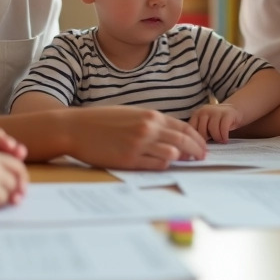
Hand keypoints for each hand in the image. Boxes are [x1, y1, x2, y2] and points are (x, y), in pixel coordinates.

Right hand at [67, 107, 206, 169]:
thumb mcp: (130, 114)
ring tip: (186, 163)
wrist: (76, 128)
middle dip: (196, 150)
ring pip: (173, 153)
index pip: (183, 127)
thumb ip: (151, 123)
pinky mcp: (129, 159)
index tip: (202, 146)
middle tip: (202, 158)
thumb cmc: (101, 121)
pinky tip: (164, 165)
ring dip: (181, 158)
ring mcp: (140, 144)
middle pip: (183, 140)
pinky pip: (156, 164)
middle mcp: (148, 128)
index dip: (196, 138)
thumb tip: (170, 134)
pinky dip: (164, 165)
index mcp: (150, 115)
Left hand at [188, 104, 242, 143]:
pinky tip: (225, 139)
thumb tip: (195, 148)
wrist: (233, 110)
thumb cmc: (217, 122)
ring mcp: (216, 111)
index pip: (191, 128)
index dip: (195, 139)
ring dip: (217, 138)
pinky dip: (224, 136)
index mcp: (196, 114)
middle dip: (207, 139)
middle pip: (202, 130)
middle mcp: (205, 111)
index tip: (200, 146)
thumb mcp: (205, 125)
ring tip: (220, 141)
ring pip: (213, 129)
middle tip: (213, 143)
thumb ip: (200, 132)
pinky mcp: (227, 114)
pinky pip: (223, 128)